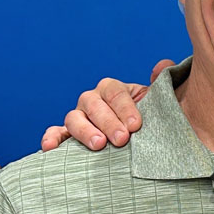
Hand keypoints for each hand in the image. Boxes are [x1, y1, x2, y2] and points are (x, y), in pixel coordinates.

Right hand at [40, 60, 174, 150]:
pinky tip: (50, 147)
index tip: (136, 125)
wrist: (139, 138)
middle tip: (122, 138)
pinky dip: (51, 138)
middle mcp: (92, 100)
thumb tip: (163, 66)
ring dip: (85, 131)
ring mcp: (79, 116)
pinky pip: (56, 133)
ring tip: (99, 144)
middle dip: (108, 122)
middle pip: (94, 105)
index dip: (126, 108)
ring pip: (74, 118)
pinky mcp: (69, 134)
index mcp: (112, 90)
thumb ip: (160, 85)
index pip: (115, 93)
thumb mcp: (156, 103)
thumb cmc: (147, 120)